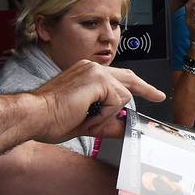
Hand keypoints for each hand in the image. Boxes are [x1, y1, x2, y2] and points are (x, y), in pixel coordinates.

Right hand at [30, 59, 163, 141]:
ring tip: (85, 118)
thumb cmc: (51, 118)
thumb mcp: (88, 122)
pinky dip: (104, 115)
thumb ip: (110, 121)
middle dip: (145, 89)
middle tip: (159, 96)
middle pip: (127, 79)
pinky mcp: (99, 79)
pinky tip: (86, 114)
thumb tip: (128, 126)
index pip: (117, 76)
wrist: (35, 115)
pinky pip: (117, 102)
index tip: (150, 91)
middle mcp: (91, 67)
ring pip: (122, 96)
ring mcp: (95, 71)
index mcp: (86, 73)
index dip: (136, 85)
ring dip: (107, 115)